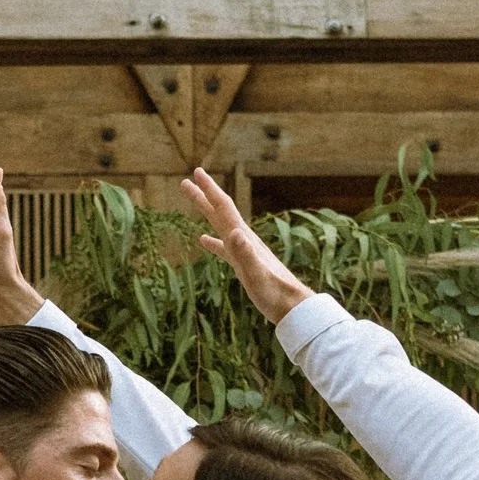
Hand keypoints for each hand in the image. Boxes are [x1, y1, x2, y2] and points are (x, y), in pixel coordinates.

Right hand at [180, 167, 308, 323]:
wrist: (292, 307)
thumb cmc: (274, 293)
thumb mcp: (256, 274)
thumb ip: (246, 253)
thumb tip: (234, 232)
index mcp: (243, 238)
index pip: (224, 207)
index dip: (209, 190)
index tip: (196, 172)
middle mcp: (243, 240)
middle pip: (220, 211)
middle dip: (203, 195)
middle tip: (186, 181)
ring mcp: (243, 251)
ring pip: (220, 225)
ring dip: (206, 212)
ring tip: (194, 200)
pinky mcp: (243, 264)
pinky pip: (223, 247)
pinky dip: (212, 241)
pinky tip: (203, 240)